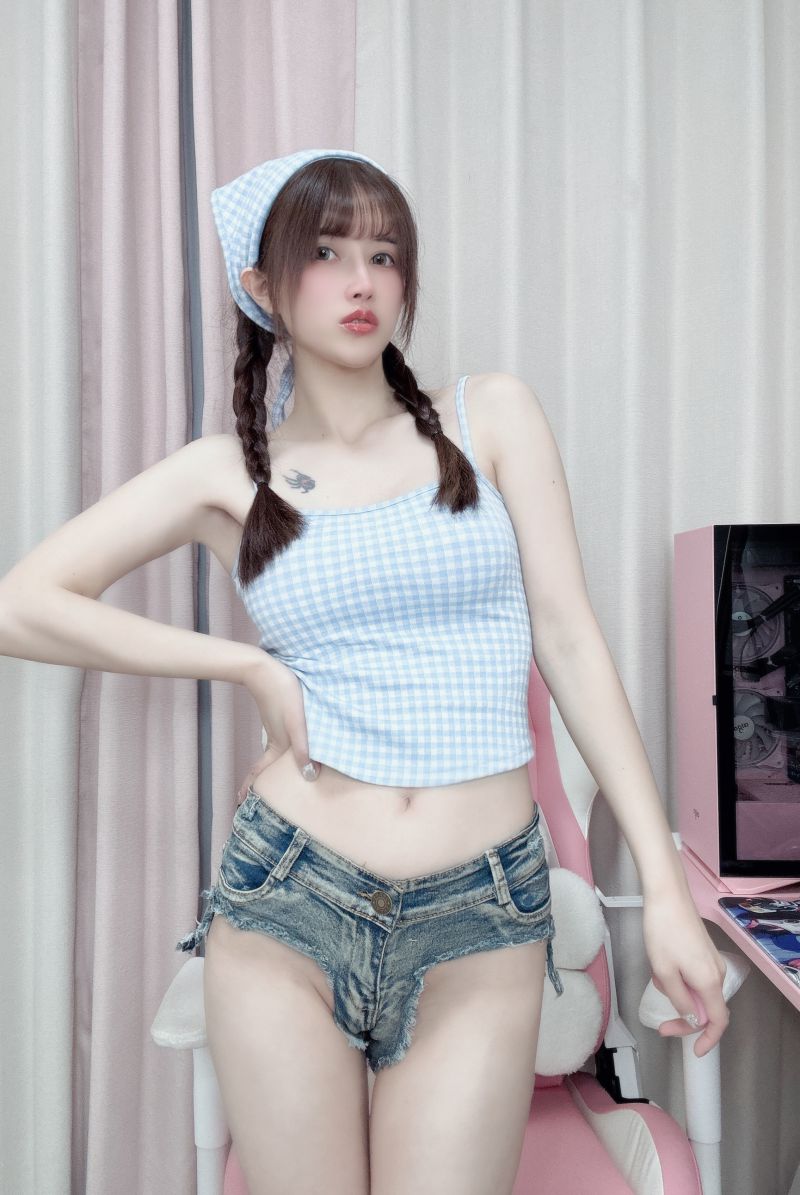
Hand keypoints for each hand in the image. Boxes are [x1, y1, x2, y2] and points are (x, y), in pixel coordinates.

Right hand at [237, 656, 318, 801]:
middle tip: (251, 795)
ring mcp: (276, 727)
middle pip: (267, 765)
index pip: (260, 772)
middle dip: (261, 780)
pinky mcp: (279, 715)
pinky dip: (281, 750)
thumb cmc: (282, 695)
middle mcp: (276, 738)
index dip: (249, 786)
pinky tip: (289, 746)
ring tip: (274, 776)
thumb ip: (303, 749)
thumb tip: (309, 777)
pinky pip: (280, 739)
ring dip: (272, 765)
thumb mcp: (296, 724)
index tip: (239, 800)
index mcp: (278, 745)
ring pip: (275, 753)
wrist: (264, 670)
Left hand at [642, 888, 729, 1057]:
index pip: (718, 1021)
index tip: (696, 1051)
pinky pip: (695, 978)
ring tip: (656, 978)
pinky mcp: (704, 952)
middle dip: (684, 1019)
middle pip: (707, 1009)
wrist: (667, 894)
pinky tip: (661, 967)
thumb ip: (679, 999)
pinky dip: (679, 981)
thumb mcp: (664, 971)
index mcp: (709, 981)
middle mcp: (717, 973)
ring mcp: (712, 961)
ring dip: (678, 995)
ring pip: (699, 992)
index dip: (708, 1040)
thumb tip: (692, 1018)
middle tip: (662, 1026)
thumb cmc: (663, 930)